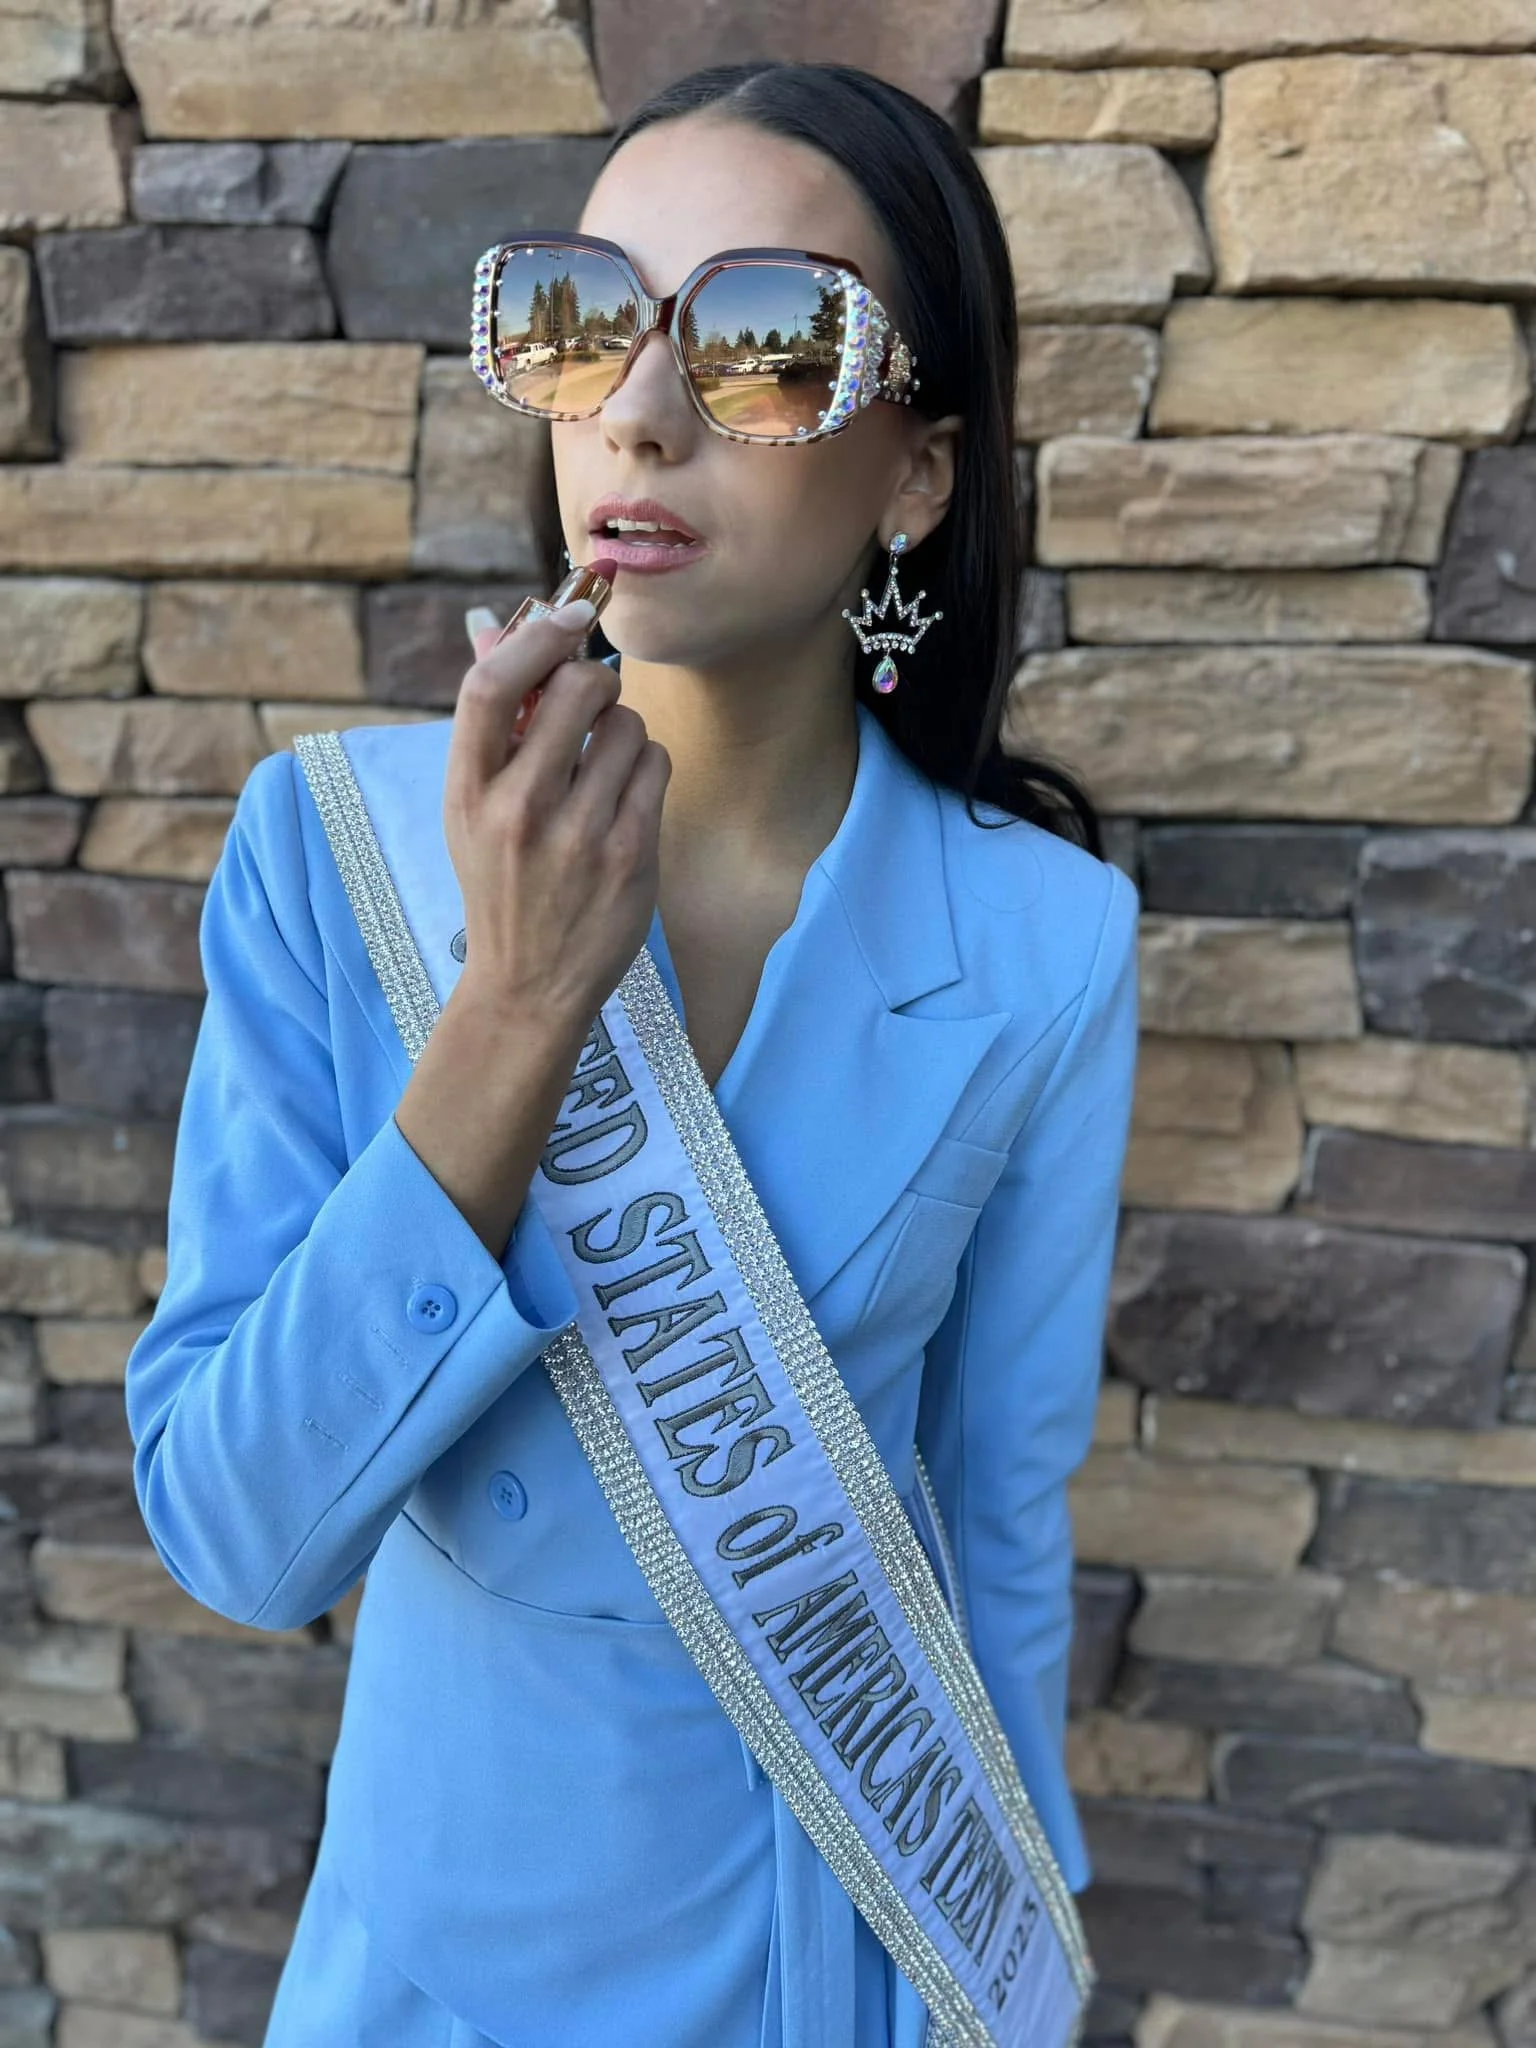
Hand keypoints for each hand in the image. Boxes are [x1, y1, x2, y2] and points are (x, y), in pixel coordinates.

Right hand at [444, 607, 670, 1040]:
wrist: (528, 985)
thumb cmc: (501, 882)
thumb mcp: (472, 806)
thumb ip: (490, 719)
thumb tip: (497, 624)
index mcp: (467, 792)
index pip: (488, 688)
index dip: (533, 638)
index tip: (566, 616)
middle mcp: (518, 810)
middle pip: (578, 689)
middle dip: (595, 682)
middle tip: (591, 707)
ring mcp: (578, 835)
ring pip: (628, 725)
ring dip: (623, 733)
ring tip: (603, 771)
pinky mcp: (630, 855)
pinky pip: (656, 764)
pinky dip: (646, 769)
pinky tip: (625, 802)